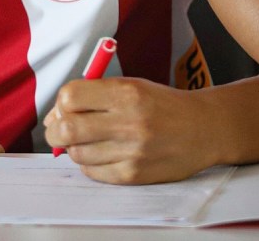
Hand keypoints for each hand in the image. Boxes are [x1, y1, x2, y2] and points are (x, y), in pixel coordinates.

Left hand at [44, 77, 218, 183]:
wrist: (203, 128)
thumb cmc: (161, 104)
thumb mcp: (131, 85)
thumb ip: (94, 95)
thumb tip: (55, 115)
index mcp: (125, 92)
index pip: (70, 96)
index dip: (61, 102)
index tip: (65, 106)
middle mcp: (128, 121)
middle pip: (67, 128)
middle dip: (55, 129)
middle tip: (59, 129)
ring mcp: (132, 151)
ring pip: (77, 153)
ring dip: (74, 147)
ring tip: (87, 140)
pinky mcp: (134, 174)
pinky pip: (93, 172)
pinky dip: (89, 164)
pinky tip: (101, 153)